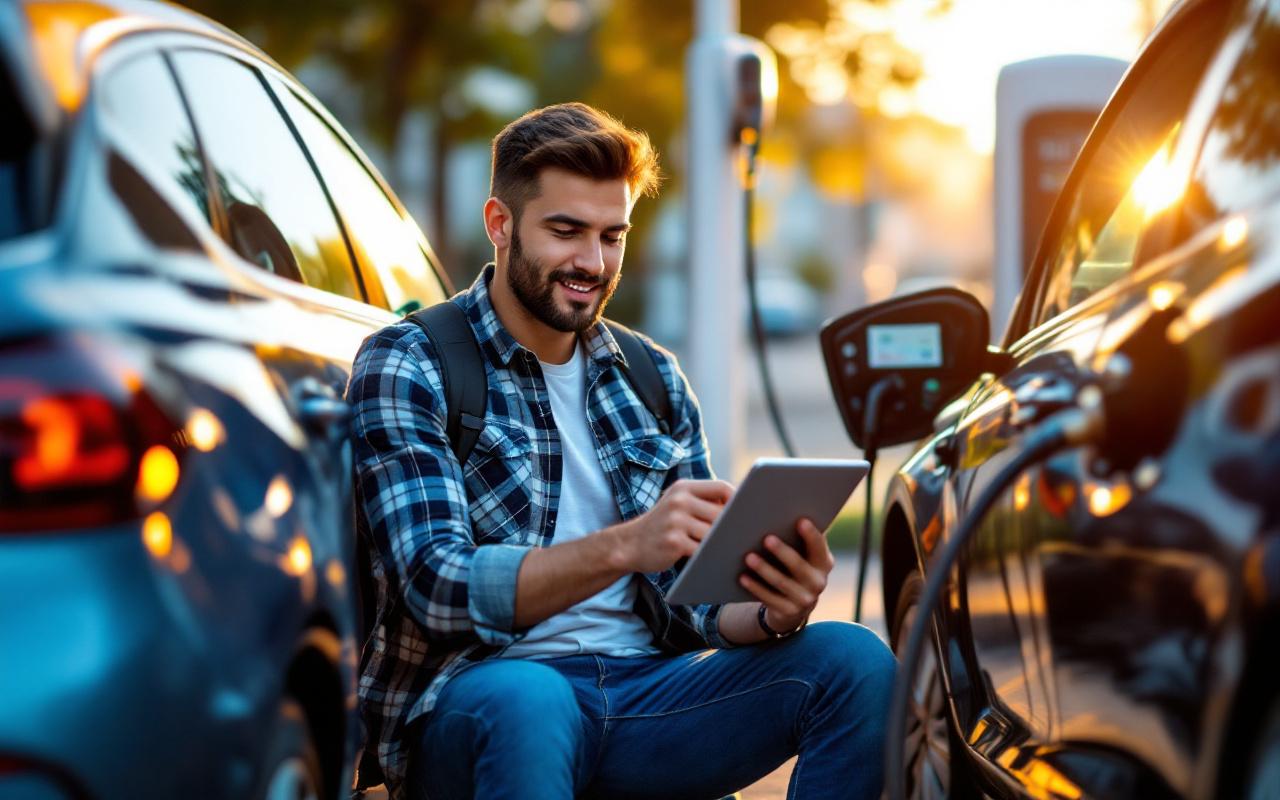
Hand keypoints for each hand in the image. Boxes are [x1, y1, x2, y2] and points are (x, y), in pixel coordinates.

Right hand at [613, 479, 733, 572]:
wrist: (628, 545)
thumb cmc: (661, 526)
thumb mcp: (677, 505)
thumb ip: (702, 503)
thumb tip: (741, 510)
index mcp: (683, 488)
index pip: (722, 487)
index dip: (738, 500)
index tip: (745, 513)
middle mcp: (679, 501)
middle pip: (721, 513)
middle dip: (731, 527)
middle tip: (742, 537)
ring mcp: (676, 521)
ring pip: (714, 534)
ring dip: (721, 544)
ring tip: (727, 550)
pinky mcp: (674, 542)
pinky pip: (703, 550)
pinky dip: (709, 556)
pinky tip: (712, 560)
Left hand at [738, 517, 833, 632]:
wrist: (795, 604)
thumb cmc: (795, 566)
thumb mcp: (803, 555)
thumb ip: (798, 539)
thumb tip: (781, 512)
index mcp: (824, 562)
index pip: (819, 547)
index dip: (811, 535)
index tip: (800, 520)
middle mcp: (818, 582)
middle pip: (799, 566)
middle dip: (783, 552)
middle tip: (767, 538)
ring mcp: (805, 600)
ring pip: (782, 583)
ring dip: (764, 569)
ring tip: (748, 556)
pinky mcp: (789, 612)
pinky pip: (769, 599)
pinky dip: (755, 587)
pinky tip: (743, 577)